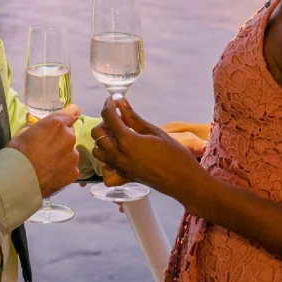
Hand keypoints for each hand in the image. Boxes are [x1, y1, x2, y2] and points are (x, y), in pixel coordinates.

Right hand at [8, 105, 80, 197]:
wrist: (18, 180)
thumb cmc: (17, 153)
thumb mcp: (24, 132)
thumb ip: (39, 128)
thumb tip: (41, 129)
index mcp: (57, 123)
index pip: (73, 111)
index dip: (69, 115)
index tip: (66, 119)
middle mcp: (69, 137)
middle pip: (70, 133)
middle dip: (61, 138)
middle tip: (48, 147)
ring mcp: (73, 156)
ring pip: (70, 151)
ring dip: (63, 154)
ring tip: (47, 164)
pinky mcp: (74, 172)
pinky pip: (70, 167)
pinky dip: (63, 169)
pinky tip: (51, 174)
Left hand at [91, 98, 207, 197]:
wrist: (183, 181)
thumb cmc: (175, 155)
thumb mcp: (154, 131)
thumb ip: (133, 117)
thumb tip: (120, 102)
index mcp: (127, 141)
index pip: (108, 117)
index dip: (109, 105)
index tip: (113, 100)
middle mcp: (118, 156)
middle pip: (97, 133)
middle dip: (105, 122)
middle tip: (120, 118)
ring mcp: (119, 168)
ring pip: (98, 149)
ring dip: (104, 139)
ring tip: (120, 134)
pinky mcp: (123, 176)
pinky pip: (105, 166)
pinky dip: (107, 157)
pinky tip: (119, 152)